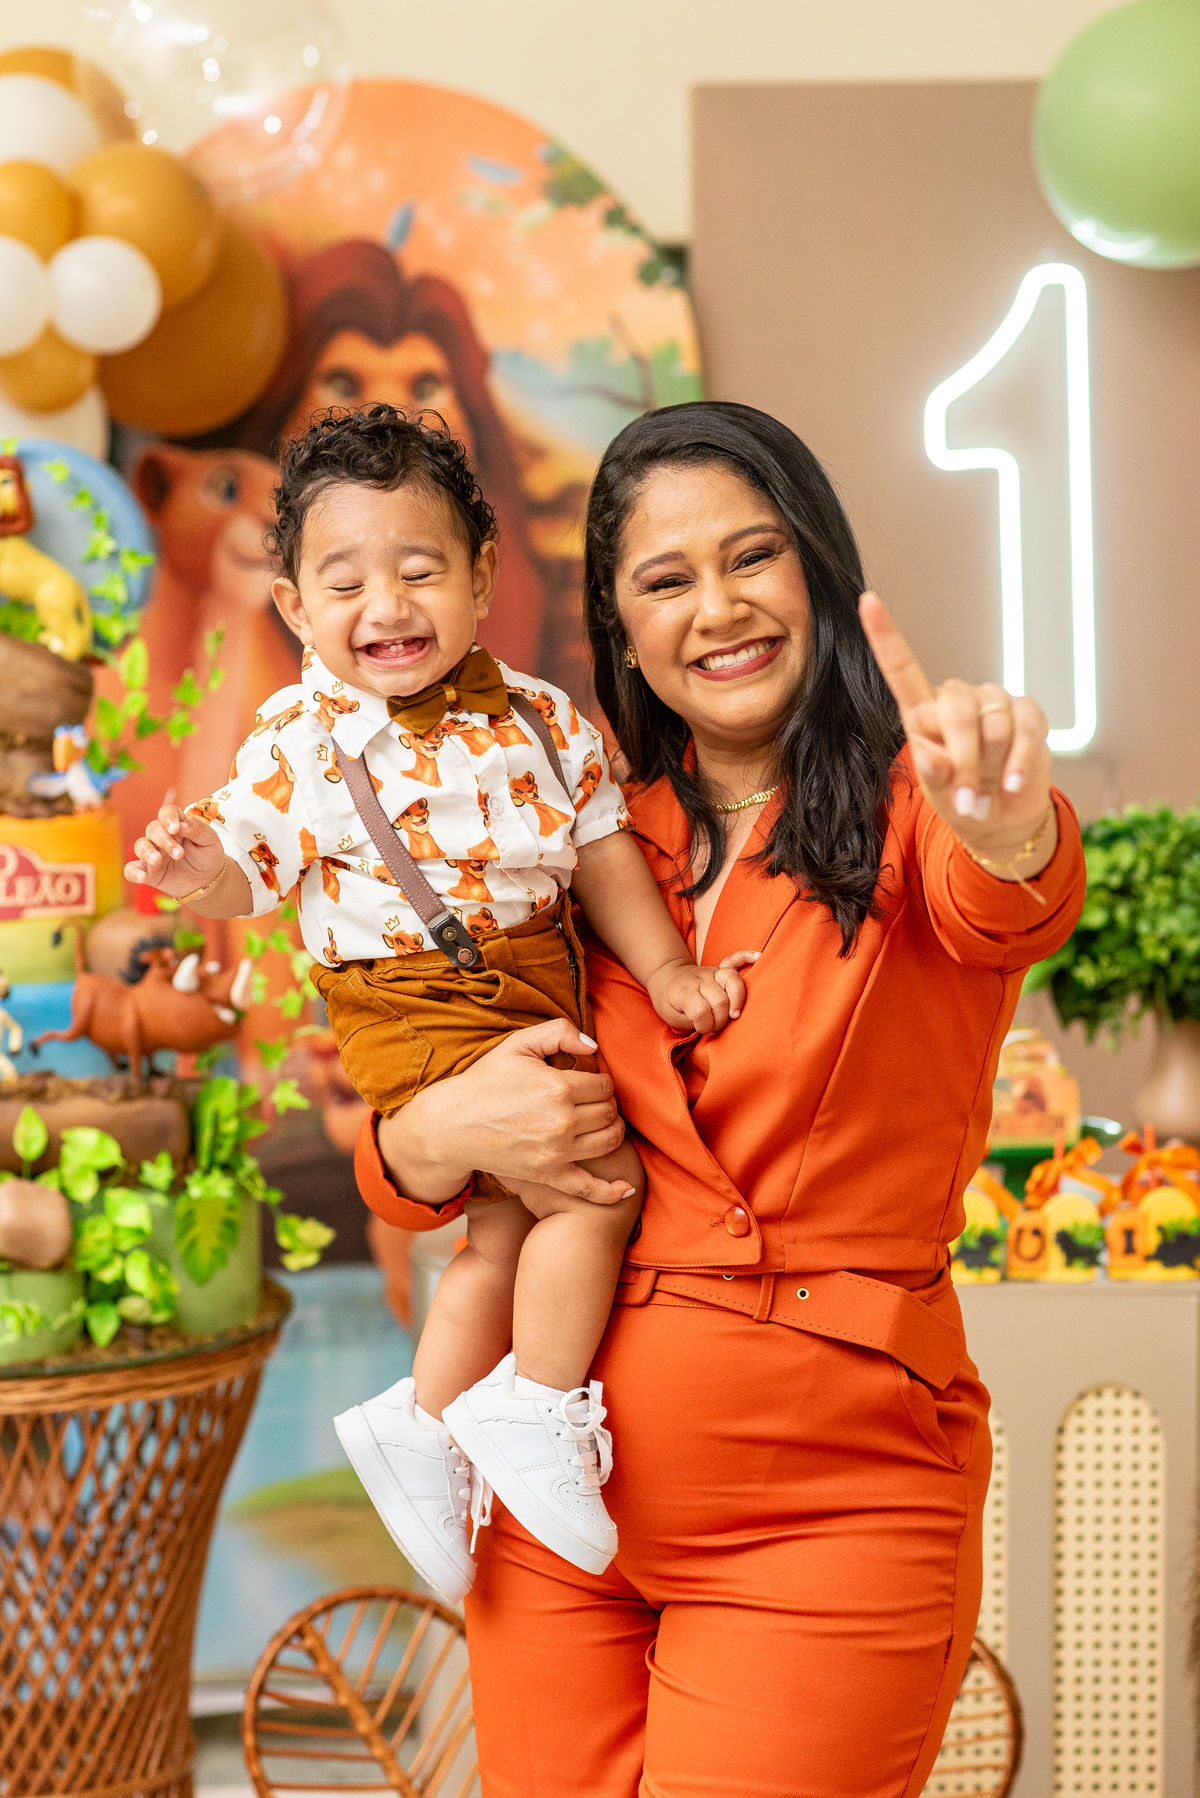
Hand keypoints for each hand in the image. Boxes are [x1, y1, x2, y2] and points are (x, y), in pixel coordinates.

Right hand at [124, 804, 224, 897]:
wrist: (208, 879)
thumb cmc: (208, 855)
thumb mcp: (209, 840)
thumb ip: (197, 829)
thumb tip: (182, 824)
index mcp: (176, 825)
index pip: (166, 812)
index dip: (168, 817)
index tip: (175, 828)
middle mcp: (161, 836)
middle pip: (153, 829)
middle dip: (164, 840)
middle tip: (179, 854)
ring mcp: (153, 853)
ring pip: (140, 846)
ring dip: (147, 852)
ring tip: (157, 860)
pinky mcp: (148, 871)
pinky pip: (132, 869)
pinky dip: (133, 872)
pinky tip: (142, 877)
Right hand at [377, 1018, 630, 1206]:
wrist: (453, 1124)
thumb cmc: (485, 1081)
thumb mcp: (518, 1044)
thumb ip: (559, 1032)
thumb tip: (594, 1046)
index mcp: (558, 1087)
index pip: (604, 1084)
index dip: (601, 1080)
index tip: (588, 1080)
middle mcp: (562, 1122)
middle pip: (609, 1112)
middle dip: (606, 1103)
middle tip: (591, 1100)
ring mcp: (557, 1152)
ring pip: (609, 1142)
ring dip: (612, 1130)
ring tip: (600, 1123)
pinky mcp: (549, 1175)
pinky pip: (589, 1189)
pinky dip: (611, 1191)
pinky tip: (625, 1187)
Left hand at [647, 950, 759, 1032]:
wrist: (666, 977)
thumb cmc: (669, 1001)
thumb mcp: (671, 1017)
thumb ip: (692, 1022)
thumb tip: (714, 1026)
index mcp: (684, 992)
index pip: (700, 1011)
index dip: (704, 1026)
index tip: (701, 1030)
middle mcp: (700, 979)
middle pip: (719, 1001)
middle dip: (719, 1021)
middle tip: (714, 1027)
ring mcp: (711, 972)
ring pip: (732, 982)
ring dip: (737, 1001)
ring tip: (734, 1015)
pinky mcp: (719, 968)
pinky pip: (734, 959)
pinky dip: (746, 957)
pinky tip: (757, 957)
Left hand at [858, 592, 1057, 876]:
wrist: (1001, 816)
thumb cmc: (959, 799)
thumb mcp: (937, 793)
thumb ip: (933, 774)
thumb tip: (931, 757)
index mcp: (920, 711)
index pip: (900, 668)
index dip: (885, 635)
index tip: (867, 601)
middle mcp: (955, 698)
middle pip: (957, 710)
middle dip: (964, 760)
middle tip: (966, 799)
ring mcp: (993, 701)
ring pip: (995, 725)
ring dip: (992, 769)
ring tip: (985, 794)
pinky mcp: (1027, 712)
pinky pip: (1027, 729)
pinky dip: (1021, 762)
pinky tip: (1013, 783)